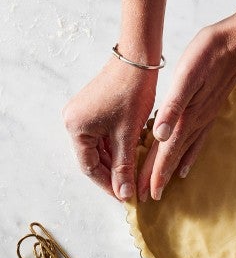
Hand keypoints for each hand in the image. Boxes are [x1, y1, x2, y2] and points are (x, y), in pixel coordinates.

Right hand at [63, 57, 157, 199]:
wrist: (138, 60)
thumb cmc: (132, 94)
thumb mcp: (127, 135)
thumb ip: (124, 166)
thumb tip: (124, 194)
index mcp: (76, 127)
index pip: (89, 167)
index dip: (108, 185)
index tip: (125, 198)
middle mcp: (74, 121)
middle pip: (93, 158)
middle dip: (112, 175)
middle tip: (130, 191)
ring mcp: (84, 114)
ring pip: (100, 149)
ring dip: (115, 162)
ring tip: (132, 178)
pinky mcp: (96, 109)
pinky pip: (104, 137)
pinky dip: (117, 148)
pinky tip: (130, 158)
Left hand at [137, 22, 235, 200]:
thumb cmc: (209, 55)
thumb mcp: (187, 75)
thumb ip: (173, 106)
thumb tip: (159, 135)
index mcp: (186, 116)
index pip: (167, 152)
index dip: (155, 173)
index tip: (146, 195)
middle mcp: (196, 122)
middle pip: (174, 156)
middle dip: (160, 177)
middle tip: (148, 197)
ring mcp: (204, 118)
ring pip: (184, 151)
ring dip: (173, 169)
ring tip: (166, 185)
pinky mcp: (209, 111)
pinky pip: (198, 140)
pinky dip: (190, 155)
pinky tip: (187, 163)